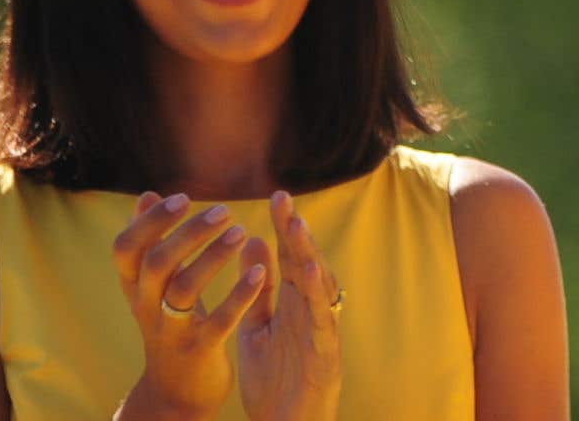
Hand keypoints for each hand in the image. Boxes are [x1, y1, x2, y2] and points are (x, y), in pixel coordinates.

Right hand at [110, 193, 262, 420]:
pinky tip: (260, 272)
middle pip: (156, 263)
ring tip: (241, 232)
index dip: (148, 222)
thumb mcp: (153, 287)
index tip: (182, 197)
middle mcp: (147, 308)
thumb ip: (151, 242)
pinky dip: (239, 295)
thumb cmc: (168, 325)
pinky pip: (218, 321)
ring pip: (184, 289)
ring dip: (213, 257)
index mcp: (136, 288)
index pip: (125, 249)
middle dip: (188, 233)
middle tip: (224, 210)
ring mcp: (171, 331)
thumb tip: (146, 195)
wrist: (175, 393)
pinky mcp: (199, 350)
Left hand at [233, 191, 345, 420]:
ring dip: (308, 256)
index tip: (275, 197)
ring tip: (295, 227)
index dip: (284, 227)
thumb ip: (258, 291)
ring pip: (317, 286)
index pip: (289, 258)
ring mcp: (319, 330)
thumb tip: (254, 243)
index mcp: (293, 305)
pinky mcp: (324, 354)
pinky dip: (317, 295)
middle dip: (295, 231)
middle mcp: (310, 311)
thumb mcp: (259, 328)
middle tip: (282, 198)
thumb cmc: (274, 383)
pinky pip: (320, 320)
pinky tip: (310, 273)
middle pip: (305, 263)